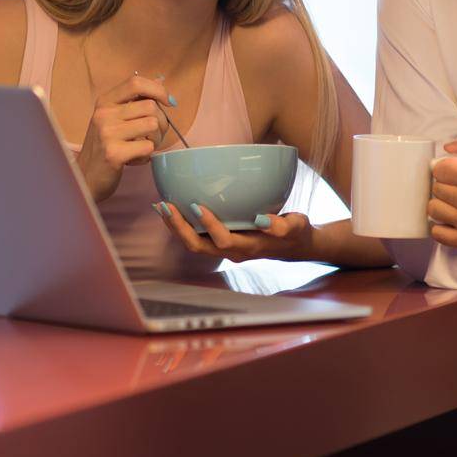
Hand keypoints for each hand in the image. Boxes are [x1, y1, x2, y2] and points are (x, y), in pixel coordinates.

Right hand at [77, 73, 168, 201]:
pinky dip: (146, 155)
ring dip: (155, 139)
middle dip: (162, 122)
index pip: (136, 83)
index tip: (168, 102)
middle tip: (153, 135)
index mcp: (105, 102)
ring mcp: (108, 133)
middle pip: (150, 106)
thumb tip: (160, 83)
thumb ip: (134, 101)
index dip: (158, 90)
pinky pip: (148, 146)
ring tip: (142, 146)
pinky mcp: (114, 153)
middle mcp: (104, 114)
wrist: (85, 176)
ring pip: (153, 125)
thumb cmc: (104, 146)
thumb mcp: (112, 118)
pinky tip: (134, 158)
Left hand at [155, 201, 318, 263]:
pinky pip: (195, 236)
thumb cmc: (295, 233)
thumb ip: (283, 225)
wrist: (293, 244)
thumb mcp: (296, 226)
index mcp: (249, 248)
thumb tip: (263, 220)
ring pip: (193, 243)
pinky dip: (180, 223)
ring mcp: (223, 248)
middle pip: (198, 246)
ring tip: (160, 206)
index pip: (223, 241)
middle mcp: (232, 251)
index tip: (197, 205)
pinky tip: (170, 207)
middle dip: (179, 228)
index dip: (209, 226)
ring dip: (175, 226)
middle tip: (165, 205)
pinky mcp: (219, 241)